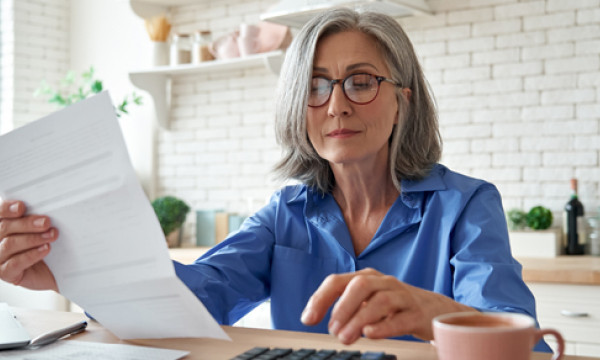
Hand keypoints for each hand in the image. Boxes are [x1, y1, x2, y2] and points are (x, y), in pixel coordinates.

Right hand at [0, 200, 57, 290]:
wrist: (50, 271)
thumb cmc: (41, 245)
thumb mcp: (37, 229)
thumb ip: (34, 219)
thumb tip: (42, 212)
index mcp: (0, 226)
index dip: (6, 209)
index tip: (21, 206)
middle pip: (4, 228)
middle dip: (27, 223)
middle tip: (46, 222)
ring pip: (9, 244)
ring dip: (33, 238)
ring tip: (51, 235)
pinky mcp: (5, 273)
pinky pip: (15, 263)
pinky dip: (32, 254)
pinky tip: (45, 249)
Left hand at [300, 268, 473, 343]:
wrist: (434, 309)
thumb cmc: (394, 306)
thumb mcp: (366, 301)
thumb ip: (343, 307)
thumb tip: (314, 317)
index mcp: (367, 278)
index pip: (338, 281)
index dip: (320, 299)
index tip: (307, 319)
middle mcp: (384, 282)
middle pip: (360, 285)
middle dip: (342, 307)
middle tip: (332, 330)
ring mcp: (402, 296)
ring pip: (381, 301)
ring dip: (359, 319)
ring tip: (346, 338)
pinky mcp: (417, 313)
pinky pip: (401, 318)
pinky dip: (384, 326)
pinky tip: (370, 333)